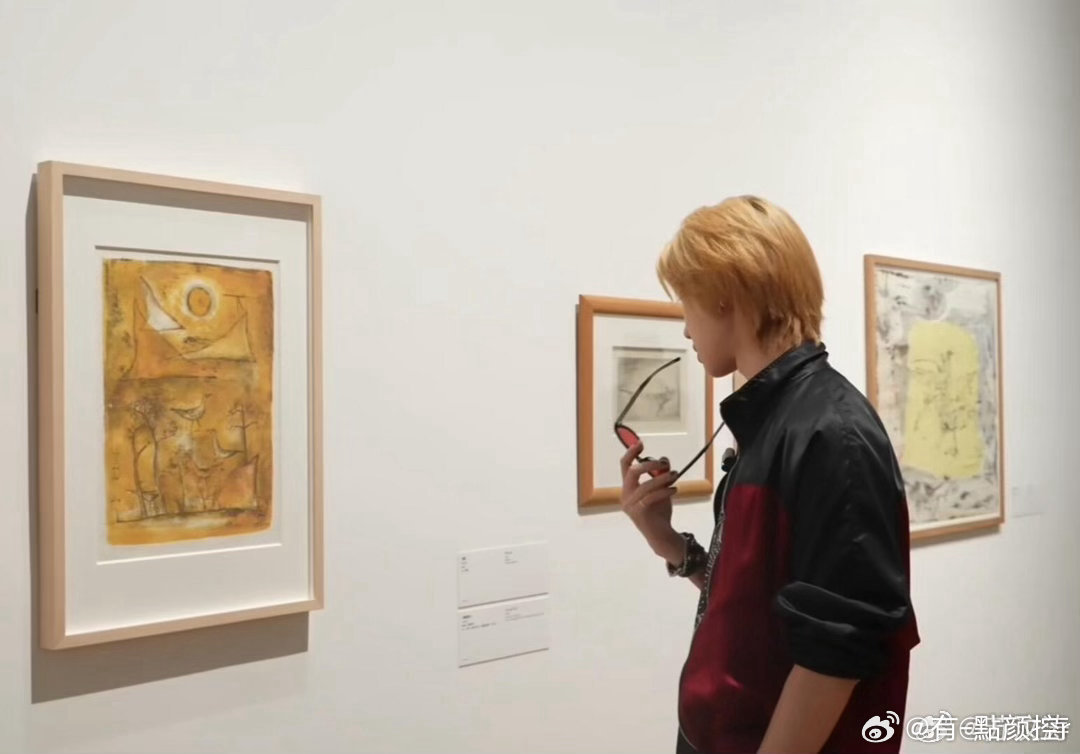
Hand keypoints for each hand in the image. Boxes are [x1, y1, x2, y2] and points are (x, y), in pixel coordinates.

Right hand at [619, 442, 683, 562]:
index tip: (640, 443)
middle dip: (649, 465)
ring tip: (675, 475)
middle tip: (663, 463)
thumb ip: (660, 476)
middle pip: (632, 473)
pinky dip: (665, 491)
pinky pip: (652, 496)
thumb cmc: (659, 512)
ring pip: (646, 485)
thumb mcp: (661, 490)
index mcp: (628, 488)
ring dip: (662, 478)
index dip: (631, 453)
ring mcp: (631, 505)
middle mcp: (626, 496)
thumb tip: (664, 459)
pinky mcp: (639, 512)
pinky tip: (674, 489)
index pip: (624, 467)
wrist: (661, 535)